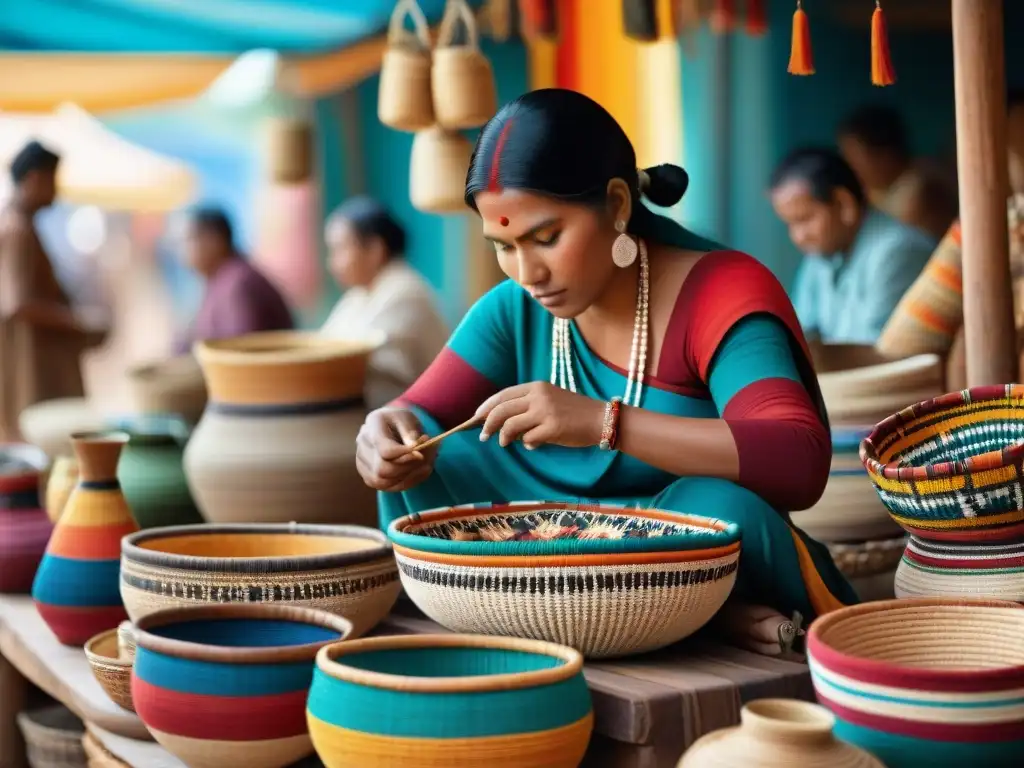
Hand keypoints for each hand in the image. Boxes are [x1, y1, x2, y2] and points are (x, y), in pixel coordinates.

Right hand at [356, 408, 436, 491]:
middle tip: (424, 461)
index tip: (421, 454)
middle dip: (408, 468)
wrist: (392, 426)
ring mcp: (361, 460)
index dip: (405, 456)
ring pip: (383, 482)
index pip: (385, 450)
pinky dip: (404, 483)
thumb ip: (411, 432)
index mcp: (374, 423)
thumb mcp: (410, 419)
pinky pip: (385, 487)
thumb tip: (415, 447)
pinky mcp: (367, 474)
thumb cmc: (402, 421)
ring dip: (407, 477)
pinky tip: (415, 473)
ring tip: (424, 466)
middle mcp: (362, 442)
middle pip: (382, 469)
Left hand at [475, 381, 604, 449]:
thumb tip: (502, 424)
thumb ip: (528, 408)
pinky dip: (527, 443)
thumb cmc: (574, 412)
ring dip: (503, 437)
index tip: (476, 418)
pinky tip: (534, 444)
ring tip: (504, 443)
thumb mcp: (550, 400)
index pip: (503, 395)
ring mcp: (545, 411)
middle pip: (502, 410)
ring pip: (510, 425)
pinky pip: (528, 439)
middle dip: (487, 424)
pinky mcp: (552, 428)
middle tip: (482, 436)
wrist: (601, 419)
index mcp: (536, 387)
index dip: (486, 407)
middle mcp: (539, 396)